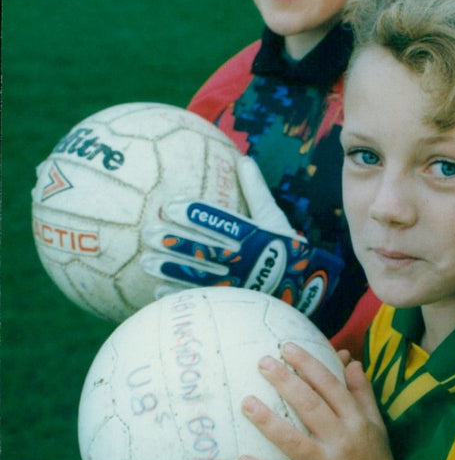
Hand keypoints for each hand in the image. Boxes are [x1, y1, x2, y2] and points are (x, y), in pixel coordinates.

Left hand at [141, 156, 342, 315]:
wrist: (304, 290)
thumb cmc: (286, 251)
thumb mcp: (275, 219)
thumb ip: (256, 191)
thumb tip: (243, 159)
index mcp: (253, 237)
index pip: (220, 223)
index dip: (195, 215)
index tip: (170, 206)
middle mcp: (242, 260)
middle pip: (204, 249)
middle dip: (175, 242)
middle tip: (148, 234)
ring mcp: (236, 283)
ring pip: (198, 275)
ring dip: (170, 268)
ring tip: (145, 262)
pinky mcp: (231, 300)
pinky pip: (203, 299)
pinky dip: (180, 295)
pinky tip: (157, 290)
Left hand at [238, 342, 398, 459]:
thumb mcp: (376, 425)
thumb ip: (362, 393)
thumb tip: (351, 361)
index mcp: (356, 421)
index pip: (331, 387)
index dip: (309, 365)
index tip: (287, 347)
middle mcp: (341, 441)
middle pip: (310, 407)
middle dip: (286, 383)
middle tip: (263, 363)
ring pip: (294, 440)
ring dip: (269, 422)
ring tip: (246, 402)